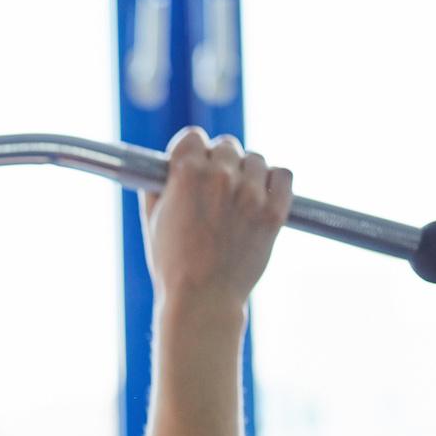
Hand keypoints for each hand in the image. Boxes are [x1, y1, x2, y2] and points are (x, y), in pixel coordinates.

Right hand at [140, 127, 292, 315]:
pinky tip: (262, 194)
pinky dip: (274, 181)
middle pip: (226, 144)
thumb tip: (164, 171)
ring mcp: (251, 193)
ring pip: (255, 159)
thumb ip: (159, 188)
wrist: (202, 299)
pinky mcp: (274, 211)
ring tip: (239, 193)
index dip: (189, 150)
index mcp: (186, 174)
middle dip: (218, 160)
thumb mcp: (152, 221)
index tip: (190, 163)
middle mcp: (221, 176)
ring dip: (247, 171)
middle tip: (215, 184)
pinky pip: (283, 175)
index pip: (192, 137)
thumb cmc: (172, 265)